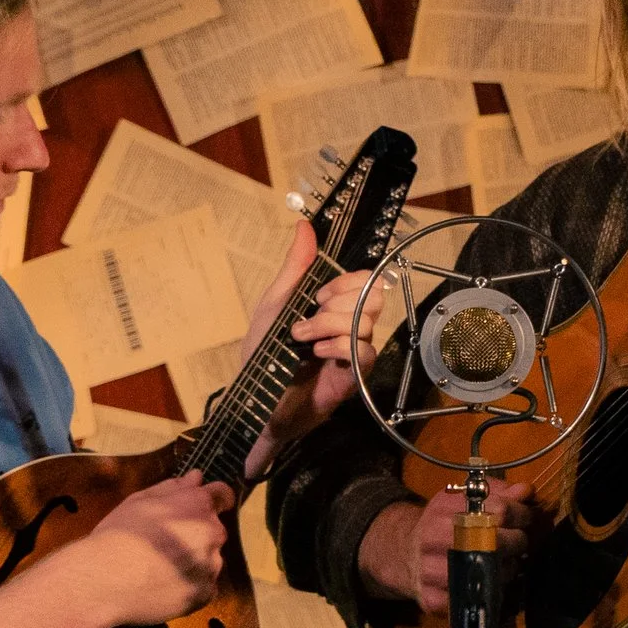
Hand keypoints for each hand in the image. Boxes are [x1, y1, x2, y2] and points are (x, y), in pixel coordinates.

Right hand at [81, 472, 230, 621]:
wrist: (105, 578)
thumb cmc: (119, 534)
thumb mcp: (139, 501)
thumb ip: (172, 488)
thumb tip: (196, 477)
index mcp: (198, 505)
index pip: (223, 495)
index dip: (213, 500)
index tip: (199, 509)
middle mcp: (213, 533)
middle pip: (214, 530)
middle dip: (197, 534)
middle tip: (165, 545)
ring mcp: (211, 565)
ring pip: (209, 560)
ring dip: (194, 561)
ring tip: (160, 569)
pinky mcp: (205, 593)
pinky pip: (203, 586)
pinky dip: (189, 586)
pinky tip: (165, 586)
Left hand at [240, 220, 385, 476]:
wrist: (254, 401)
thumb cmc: (263, 354)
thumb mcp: (274, 303)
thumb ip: (295, 267)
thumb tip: (304, 225)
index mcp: (334, 306)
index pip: (365, 279)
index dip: (347, 281)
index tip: (318, 294)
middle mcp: (349, 326)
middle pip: (373, 296)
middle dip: (338, 301)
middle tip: (309, 315)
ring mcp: (353, 351)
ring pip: (367, 320)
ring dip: (329, 324)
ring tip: (302, 338)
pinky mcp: (354, 376)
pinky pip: (364, 350)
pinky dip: (339, 345)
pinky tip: (317, 353)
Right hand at [358, 484, 533, 614]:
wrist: (404, 552)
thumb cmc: (441, 522)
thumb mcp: (463, 499)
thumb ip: (497, 493)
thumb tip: (525, 491)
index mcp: (444, 509)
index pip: (498, 511)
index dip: (520, 514)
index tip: (526, 517)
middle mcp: (435, 538)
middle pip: (495, 543)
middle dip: (517, 542)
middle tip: (519, 542)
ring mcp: (431, 571)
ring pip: (488, 576)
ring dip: (506, 570)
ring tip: (504, 562)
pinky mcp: (432, 599)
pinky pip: (473, 601)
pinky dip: (488, 594)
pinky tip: (487, 582)